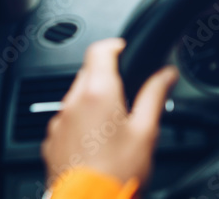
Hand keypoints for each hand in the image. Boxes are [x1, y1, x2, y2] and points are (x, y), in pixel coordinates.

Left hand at [41, 38, 178, 187]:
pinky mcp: (51, 142)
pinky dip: (80, 123)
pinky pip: (66, 121)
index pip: (100, 49)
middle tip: (128, 95)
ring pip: (76, 98)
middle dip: (107, 77)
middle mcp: (72, 102)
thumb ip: (155, 95)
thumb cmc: (117, 172)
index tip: (125, 50)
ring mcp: (58, 123)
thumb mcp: (146, 131)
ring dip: (92, 101)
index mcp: (97, 92)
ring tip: (113, 125)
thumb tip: (167, 74)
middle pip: (88, 73)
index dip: (115, 46)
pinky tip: (96, 143)